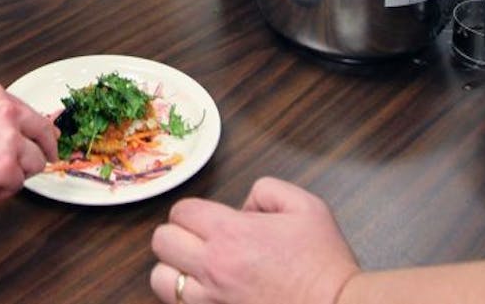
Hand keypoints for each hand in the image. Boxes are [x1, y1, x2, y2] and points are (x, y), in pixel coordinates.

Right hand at [0, 83, 59, 201]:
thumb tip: (21, 136)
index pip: (36, 116)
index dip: (42, 135)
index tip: (45, 144)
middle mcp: (8, 113)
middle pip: (46, 137)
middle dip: (42, 154)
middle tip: (33, 167)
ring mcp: (10, 139)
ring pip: (36, 163)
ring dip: (16, 174)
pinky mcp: (7, 166)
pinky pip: (18, 184)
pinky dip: (2, 190)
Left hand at [150, 177, 359, 303]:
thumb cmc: (324, 263)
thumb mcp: (306, 205)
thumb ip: (266, 190)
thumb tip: (241, 206)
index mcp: (231, 233)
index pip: (181, 211)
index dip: (193, 212)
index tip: (209, 220)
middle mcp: (214, 266)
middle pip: (162, 241)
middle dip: (177, 235)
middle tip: (199, 241)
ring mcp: (213, 299)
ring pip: (160, 280)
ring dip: (173, 270)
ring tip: (195, 269)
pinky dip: (186, 298)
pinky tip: (206, 293)